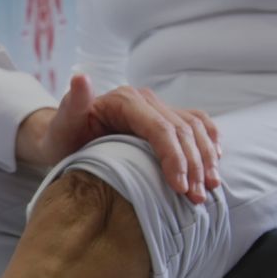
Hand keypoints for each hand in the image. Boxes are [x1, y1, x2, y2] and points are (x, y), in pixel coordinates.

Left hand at [17, 75, 221, 203]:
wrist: (66, 135)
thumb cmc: (63, 136)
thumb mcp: (62, 124)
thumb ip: (72, 105)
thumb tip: (80, 78)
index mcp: (125, 100)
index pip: (159, 128)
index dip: (174, 157)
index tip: (179, 187)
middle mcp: (146, 100)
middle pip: (182, 131)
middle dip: (194, 166)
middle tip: (196, 199)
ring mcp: (158, 108)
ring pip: (195, 129)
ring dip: (206, 160)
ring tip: (208, 190)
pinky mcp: (165, 118)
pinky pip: (198, 125)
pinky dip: (210, 142)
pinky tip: (214, 164)